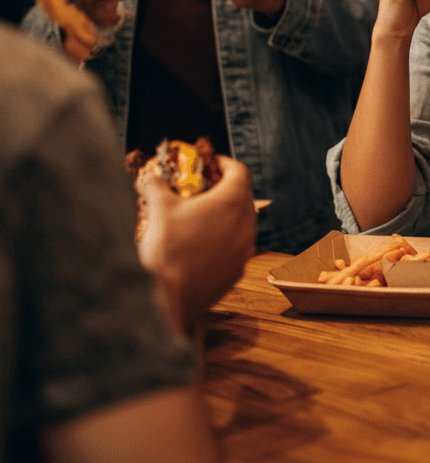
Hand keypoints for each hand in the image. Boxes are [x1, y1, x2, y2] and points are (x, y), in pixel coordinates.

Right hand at [136, 154, 255, 335]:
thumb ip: (156, 186)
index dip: (225, 164)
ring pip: (242, 223)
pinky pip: (237, 247)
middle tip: (204, 190)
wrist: (170, 299)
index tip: (211, 164)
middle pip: (244, 196)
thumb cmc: (168, 250)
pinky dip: (224, 241)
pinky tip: (203, 246)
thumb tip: (151, 177)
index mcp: (232, 201)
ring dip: (226, 217)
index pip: (240, 171)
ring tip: (201, 219)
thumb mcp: (159, 209)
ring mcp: (246, 248)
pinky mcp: (239, 269)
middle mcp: (246, 223)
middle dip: (225, 189)